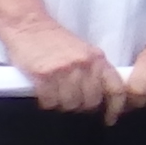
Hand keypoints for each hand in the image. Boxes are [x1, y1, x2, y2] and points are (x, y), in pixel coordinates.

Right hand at [0, 9, 114, 119]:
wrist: (29, 26)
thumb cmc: (55, 41)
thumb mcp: (83, 52)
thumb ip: (94, 71)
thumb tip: (101, 98)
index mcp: (98, 59)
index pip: (116, 88)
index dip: (116, 108)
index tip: (110, 119)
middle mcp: (84, 65)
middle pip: (91, 101)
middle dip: (82, 106)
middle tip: (71, 100)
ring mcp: (64, 70)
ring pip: (70, 104)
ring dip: (63, 104)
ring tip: (56, 94)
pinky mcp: (43, 75)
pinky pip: (50, 101)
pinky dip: (47, 102)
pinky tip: (44, 94)